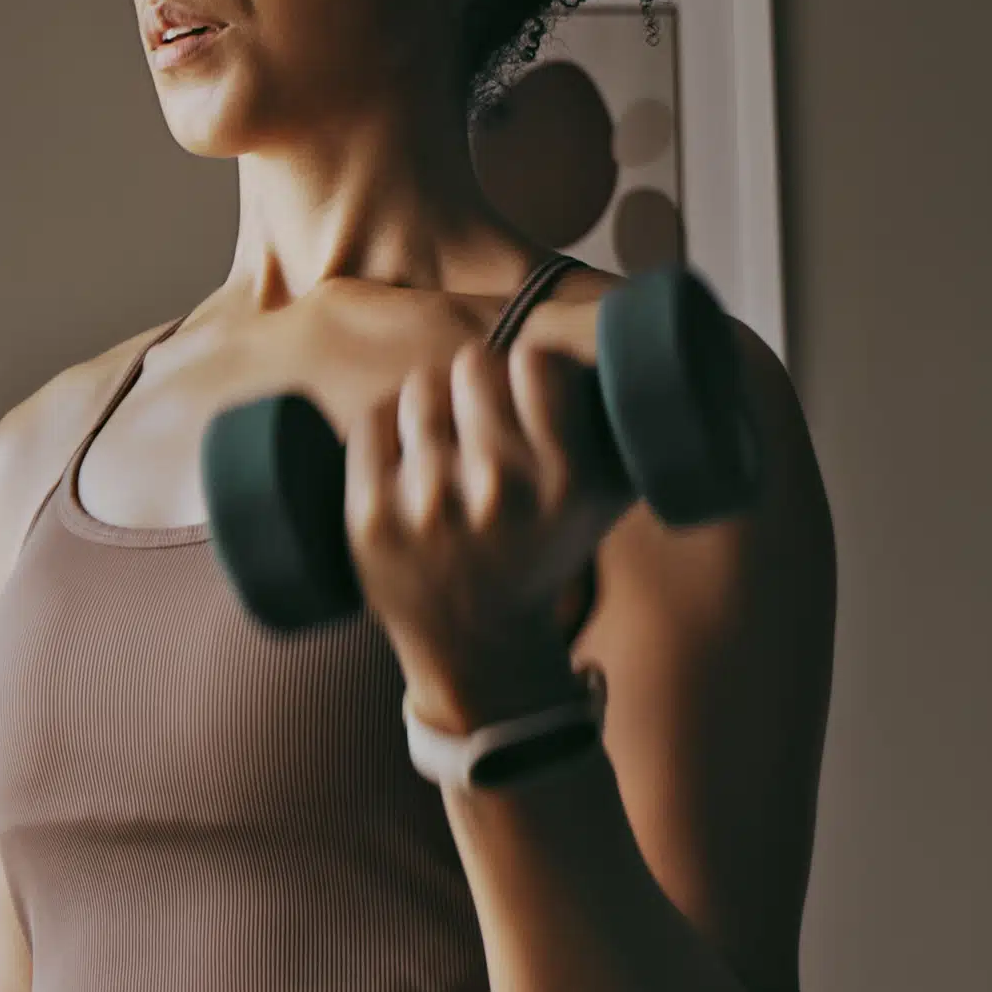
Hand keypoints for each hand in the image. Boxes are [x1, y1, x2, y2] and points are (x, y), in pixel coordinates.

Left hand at [345, 332, 614, 733]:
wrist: (478, 642)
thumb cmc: (541, 552)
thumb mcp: (604, 498)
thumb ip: (619, 426)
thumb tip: (619, 348)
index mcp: (565, 482)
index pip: (536, 362)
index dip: (527, 368)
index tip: (525, 389)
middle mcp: (499, 491)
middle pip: (471, 364)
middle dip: (475, 383)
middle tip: (478, 415)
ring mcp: (430, 505)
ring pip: (420, 387)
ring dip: (432, 402)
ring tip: (444, 439)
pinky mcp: (372, 517)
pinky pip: (372, 420)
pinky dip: (387, 428)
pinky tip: (405, 457)